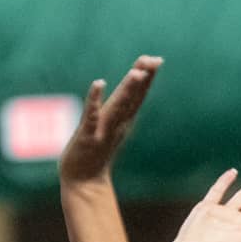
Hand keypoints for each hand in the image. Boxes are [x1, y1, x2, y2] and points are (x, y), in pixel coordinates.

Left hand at [59, 56, 162, 189]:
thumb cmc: (95, 153)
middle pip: (133, 98)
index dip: (147, 78)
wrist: (84, 182)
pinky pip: (92, 115)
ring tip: (137, 72)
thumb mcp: (111, 130)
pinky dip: (96, 100)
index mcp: (123, 121)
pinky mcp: (88, 136)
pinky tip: (99, 83)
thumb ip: (119, 114)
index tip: (156, 59)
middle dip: (143, 78)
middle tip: (154, 60)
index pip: (137, 96)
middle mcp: (117, 124)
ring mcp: (104, 130)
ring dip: (128, 89)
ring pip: (118, 106)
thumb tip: (126, 101)